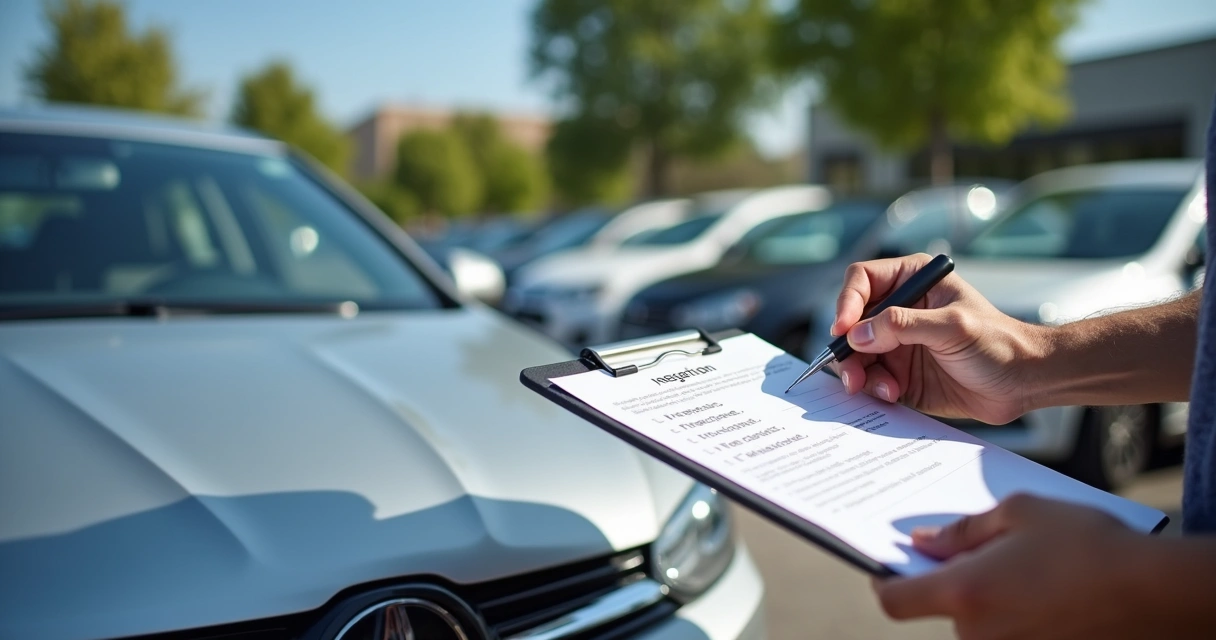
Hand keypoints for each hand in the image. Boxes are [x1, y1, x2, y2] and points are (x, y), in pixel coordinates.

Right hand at [831, 253, 1042, 423]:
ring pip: (856, 355)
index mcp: (913, 282)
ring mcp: (898, 344)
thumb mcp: (952, 327)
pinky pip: (871, 380)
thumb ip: (903, 326)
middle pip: (851, 322)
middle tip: (851, 373)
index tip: (843, 329)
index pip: (862, 281)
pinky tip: (894, 395)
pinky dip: (873, 390)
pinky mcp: (900, 374)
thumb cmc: (1000, 343)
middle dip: (847, 349)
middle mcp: (899, 310)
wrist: (1023, 383)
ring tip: (879, 389)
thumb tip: (858, 333)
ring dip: (859, 374)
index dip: (847, 303)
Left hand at [873, 494, 1153, 639]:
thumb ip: (962, 530)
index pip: (893, 600)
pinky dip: (1019, 610)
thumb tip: (925, 542)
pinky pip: (1012, 630)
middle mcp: (979, 633)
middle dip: (958, 578)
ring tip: (1031, 563)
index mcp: (964, 593)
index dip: (884, 579)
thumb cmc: (1088, 545)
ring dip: (992, 594)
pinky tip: (1047, 585)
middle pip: (944, 606)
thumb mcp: (1019, 513)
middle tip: (987, 546)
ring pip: (981, 619)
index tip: (888, 562)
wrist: (1157, 592)